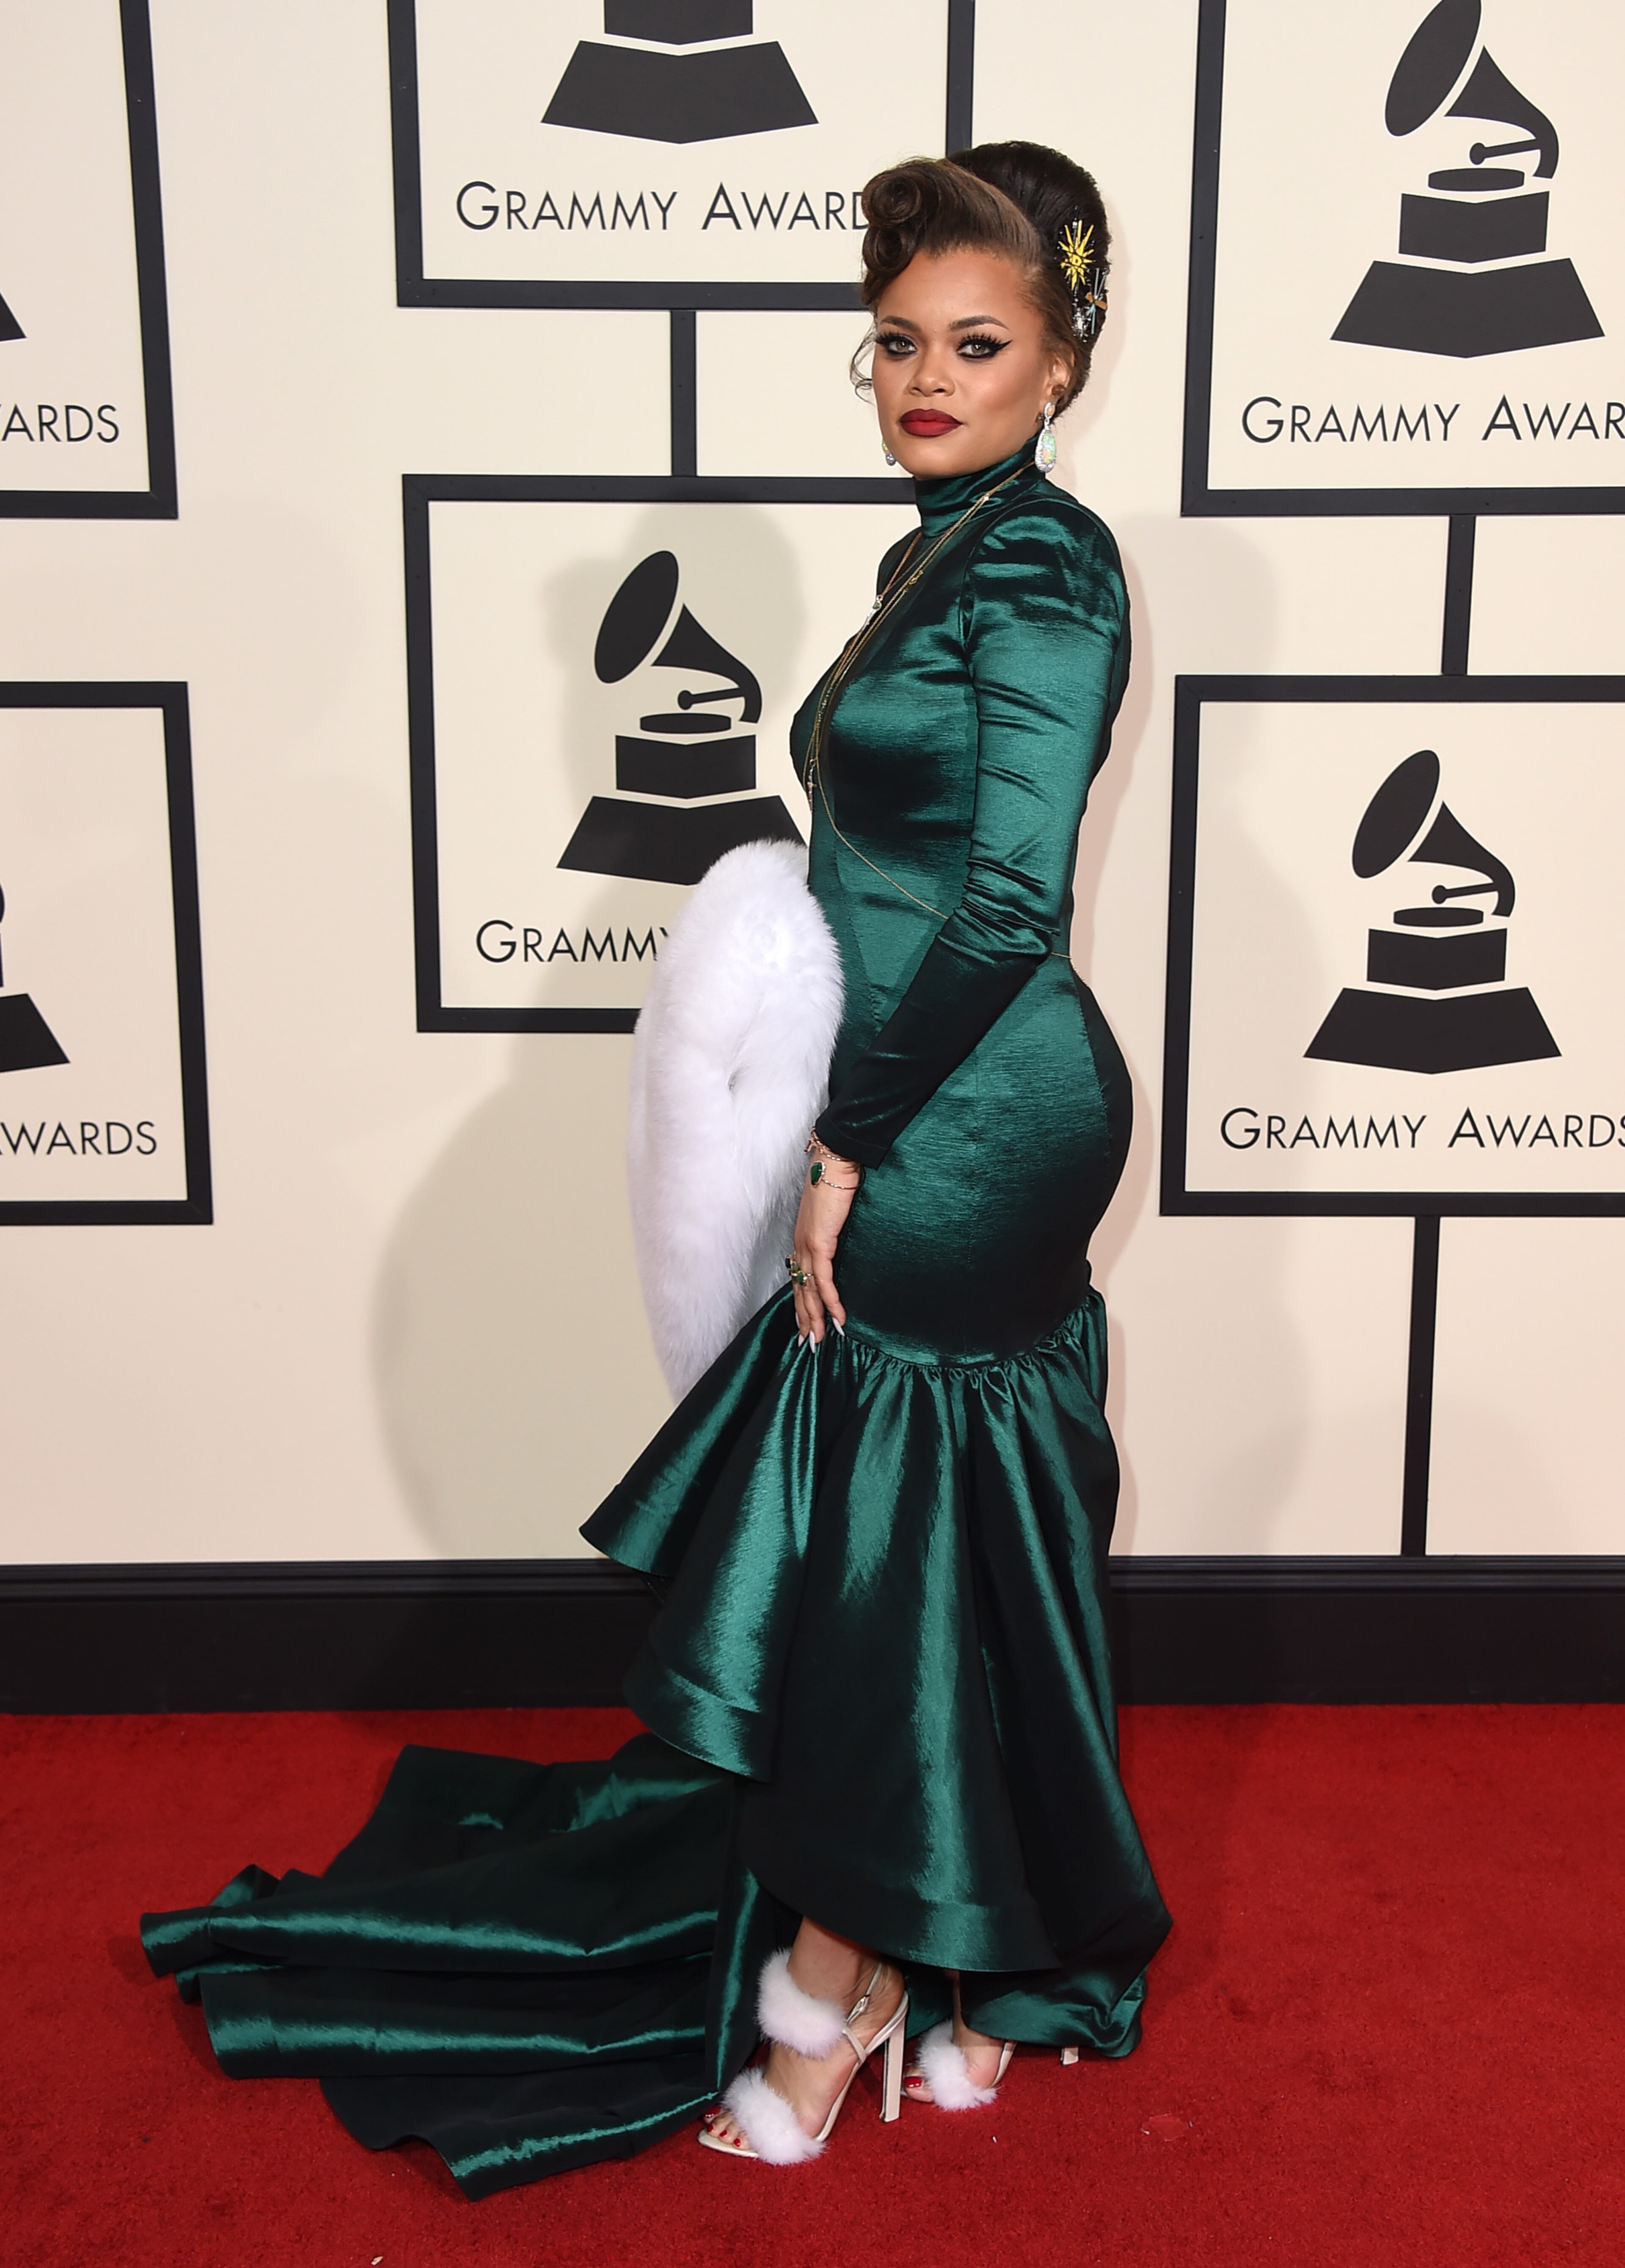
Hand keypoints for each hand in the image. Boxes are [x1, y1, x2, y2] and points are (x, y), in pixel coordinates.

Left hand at [789, 1154, 859, 1343]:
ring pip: (809, 1290)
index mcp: (803, 1238)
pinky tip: (838, 1317)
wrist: (836, 1161)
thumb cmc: (837, 1181)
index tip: (806, 1323)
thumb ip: (835, 1230)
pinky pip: (824, 1279)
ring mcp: (807, 1245)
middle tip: (810, 1343)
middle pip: (800, 1289)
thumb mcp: (834, 1213)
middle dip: (805, 1318)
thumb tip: (843, 1240)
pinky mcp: (819, 1243)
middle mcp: (800, 1245)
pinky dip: (831, 1300)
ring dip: (816, 1317)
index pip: (800, 1277)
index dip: (802, 1302)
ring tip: (821, 1339)